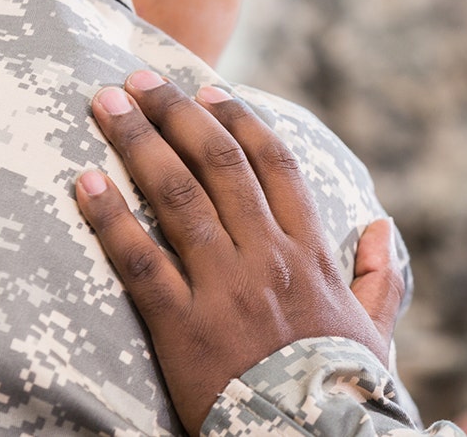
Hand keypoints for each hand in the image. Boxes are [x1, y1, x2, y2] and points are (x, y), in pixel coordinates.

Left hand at [74, 71, 404, 435]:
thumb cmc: (341, 385)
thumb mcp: (375, 328)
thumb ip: (379, 274)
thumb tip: (381, 227)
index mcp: (310, 252)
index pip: (274, 164)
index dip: (239, 120)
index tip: (210, 91)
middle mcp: (267, 256)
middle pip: (218, 164)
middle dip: (176, 114)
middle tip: (140, 80)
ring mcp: (224, 288)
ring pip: (177, 197)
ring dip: (139, 144)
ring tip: (106, 105)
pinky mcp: (182, 326)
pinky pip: (141, 262)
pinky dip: (109, 219)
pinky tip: (84, 183)